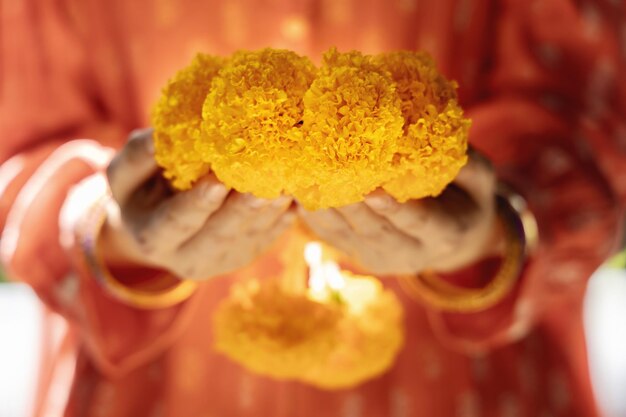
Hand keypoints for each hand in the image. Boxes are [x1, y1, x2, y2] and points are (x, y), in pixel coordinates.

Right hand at [100, 129, 294, 279]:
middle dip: (243, 211)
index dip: (197, 205)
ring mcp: (222, 261)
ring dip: (269, 212)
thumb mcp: (125, 175)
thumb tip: (160, 134)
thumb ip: (139, 156)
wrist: (157, 228)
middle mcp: (189, 259)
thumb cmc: (140, 192)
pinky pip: (269, 238)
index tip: (216, 182)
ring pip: (249, 237)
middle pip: (220, 235)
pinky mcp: (246, 254)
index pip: (177, 223)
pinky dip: (284, 218)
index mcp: (154, 238)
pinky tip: (297, 197)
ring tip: (287, 186)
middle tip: (264, 186)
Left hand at [299, 150, 500, 274]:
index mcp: (444, 235)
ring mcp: (379, 259)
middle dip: (348, 202)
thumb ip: (466, 163)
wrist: (449, 239)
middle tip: (324, 170)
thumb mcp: (480, 180)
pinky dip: (311, 214)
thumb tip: (443, 136)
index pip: (417, 222)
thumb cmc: (466, 198)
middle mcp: (410, 254)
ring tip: (302, 176)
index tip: (374, 191)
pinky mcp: (356, 255)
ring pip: (344, 234)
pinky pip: (329, 237)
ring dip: (322, 206)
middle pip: (373, 229)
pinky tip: (297, 188)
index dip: (395, 209)